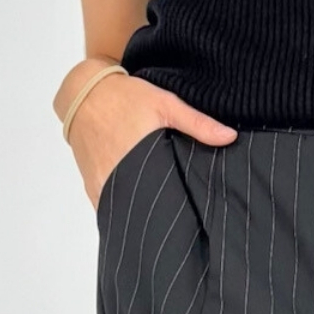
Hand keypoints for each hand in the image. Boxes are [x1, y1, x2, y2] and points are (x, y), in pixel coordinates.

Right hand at [60, 65, 238, 212]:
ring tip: (162, 214)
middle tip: (182, 217)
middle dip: (162, 218)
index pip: (160, 206)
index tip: (192, 221)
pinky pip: (110, 206)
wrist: (83, 92)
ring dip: (142, 213)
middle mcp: (115, 181)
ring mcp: (100, 186)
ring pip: (125, 212)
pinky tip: (140, 205)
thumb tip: (231, 137)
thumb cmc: (125, 97)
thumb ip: (197, 123)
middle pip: (143, 214)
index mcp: (136, 166)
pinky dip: (125, 206)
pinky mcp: (91, 186)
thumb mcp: (164, 104)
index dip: (177, 216)